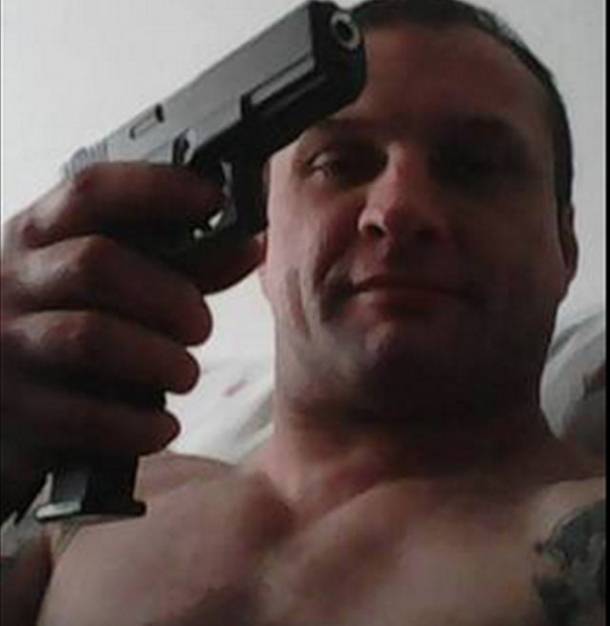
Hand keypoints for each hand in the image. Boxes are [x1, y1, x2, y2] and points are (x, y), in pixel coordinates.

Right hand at [0, 163, 262, 520]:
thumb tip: (249, 243)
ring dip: (160, 360)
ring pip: (91, 338)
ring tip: (185, 374)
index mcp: (39, 239)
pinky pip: (87, 417)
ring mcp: (6, 348)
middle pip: (96, 264)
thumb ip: (179, 266)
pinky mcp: (14, 415)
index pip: (91, 191)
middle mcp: (11, 283)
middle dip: (169, 296)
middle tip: (201, 325)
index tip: (213, 200)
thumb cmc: (69, 333)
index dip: (158, 188)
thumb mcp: (111, 288)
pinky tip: (163, 426)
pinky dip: (141, 425)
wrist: (2, 410)